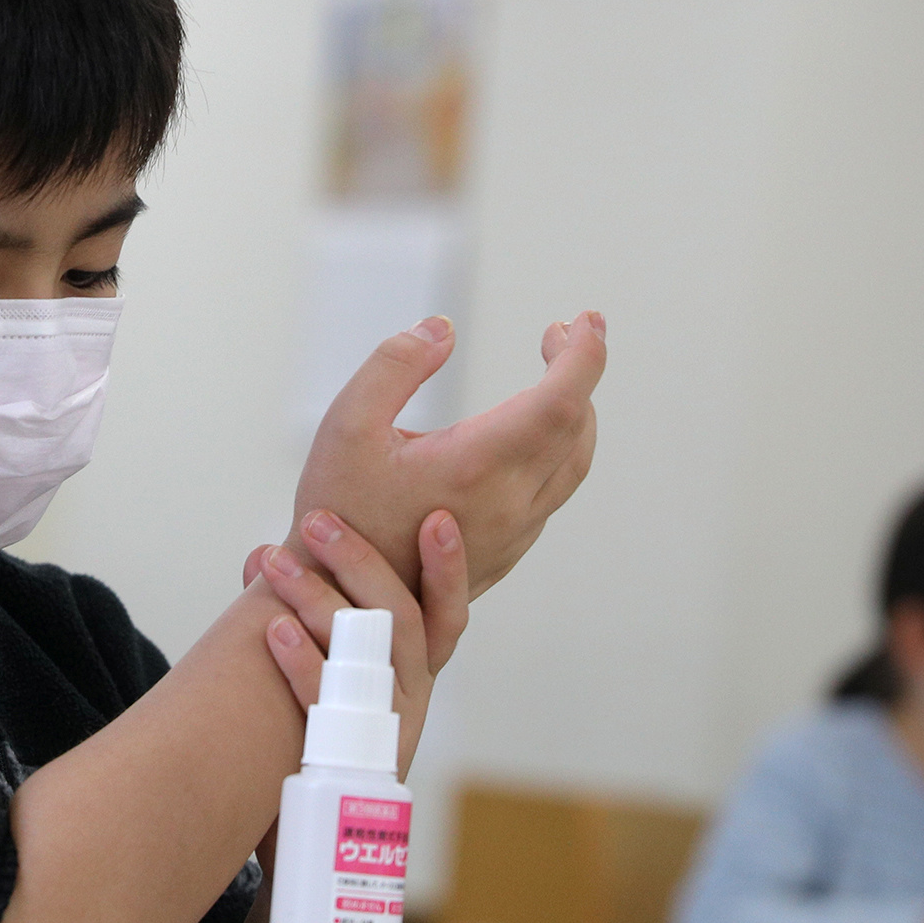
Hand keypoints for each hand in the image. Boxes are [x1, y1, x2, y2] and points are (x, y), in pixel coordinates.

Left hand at [242, 506, 466, 767]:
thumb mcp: (330, 675)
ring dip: (317, 598)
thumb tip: (264, 556)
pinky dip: (302, 660)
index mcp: (414, 675)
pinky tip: (273, 628)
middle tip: (318, 520)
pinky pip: (328, 702)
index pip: (445, 616)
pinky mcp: (345, 759)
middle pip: (399, 619)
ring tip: (272, 561)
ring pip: (365, 652)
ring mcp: (380, 730)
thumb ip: (307, 618)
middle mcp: (409, 699)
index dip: (448, 569)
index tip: (439, 517)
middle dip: (360, 561)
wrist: (307, 832)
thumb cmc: (316, 736)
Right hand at [291, 312, 604, 597]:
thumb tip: (442, 329)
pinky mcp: (507, 554)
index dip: (585, 353)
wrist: (337, 603)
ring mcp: (513, 535)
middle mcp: (508, 504)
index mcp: (476, 465)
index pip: (562, 399)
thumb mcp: (346, 424)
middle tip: (558, 335)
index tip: (586, 320)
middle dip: (578, 371)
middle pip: (577, 427)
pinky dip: (557, 449)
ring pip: (573, 465)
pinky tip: (526, 433)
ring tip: (553, 373)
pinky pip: (551, 494)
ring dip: (574, 413)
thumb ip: (395, 366)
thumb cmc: (337, 513)